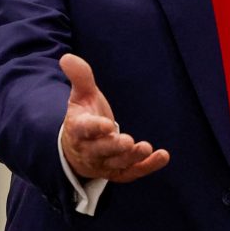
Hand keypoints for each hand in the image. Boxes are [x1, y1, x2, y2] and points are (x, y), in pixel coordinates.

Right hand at [60, 53, 169, 181]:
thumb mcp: (81, 96)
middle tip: (127, 141)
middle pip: (101, 151)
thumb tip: (67, 57)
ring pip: (117, 163)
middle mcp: (89, 150)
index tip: (106, 124)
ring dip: (131, 157)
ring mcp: (104, 164)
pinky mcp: (118, 173)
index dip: (95, 128)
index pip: (84, 130)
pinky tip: (162, 156)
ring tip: (146, 147)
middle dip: (114, 147)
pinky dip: (147, 166)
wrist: (77, 150)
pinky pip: (133, 172)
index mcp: (78, 129)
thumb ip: (80, 78)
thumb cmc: (83, 118)